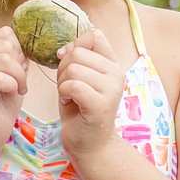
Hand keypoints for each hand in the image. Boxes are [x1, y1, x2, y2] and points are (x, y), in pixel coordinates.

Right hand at [0, 26, 27, 151]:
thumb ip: (18, 57)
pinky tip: (11, 94)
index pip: (5, 33)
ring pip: (4, 60)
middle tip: (21, 82)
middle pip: (6, 45)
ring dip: (19, 76)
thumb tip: (29, 44)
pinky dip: (12, 85)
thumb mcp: (14, 75)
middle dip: (21, 64)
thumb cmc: (1, 103)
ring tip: (18, 88)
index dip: (20, 49)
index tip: (21, 68)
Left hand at [56, 29, 123, 157]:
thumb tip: (64, 48)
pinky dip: (63, 94)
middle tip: (67, 86)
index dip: (74, 45)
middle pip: (78, 53)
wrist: (89, 144)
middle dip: (63, 68)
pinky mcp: (101, 104)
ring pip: (73, 69)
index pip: (95, 35)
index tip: (68, 62)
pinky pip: (73, 85)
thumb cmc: (80, 110)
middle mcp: (117, 74)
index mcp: (113, 64)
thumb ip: (77, 59)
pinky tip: (68, 103)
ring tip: (68, 96)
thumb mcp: (80, 78)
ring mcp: (111, 89)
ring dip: (62, 83)